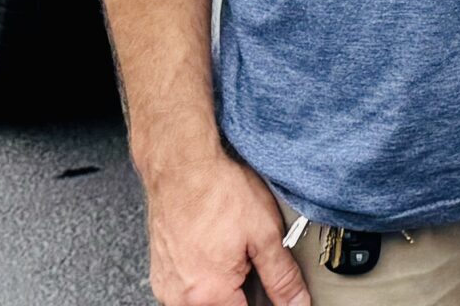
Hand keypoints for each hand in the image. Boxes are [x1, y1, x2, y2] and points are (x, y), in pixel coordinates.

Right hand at [143, 152, 309, 305]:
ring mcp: (167, 288)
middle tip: (254, 267)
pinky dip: (207, 281)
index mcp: (208, 295)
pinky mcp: (161, 275)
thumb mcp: (265, 234)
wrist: (181, 167)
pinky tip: (219, 254)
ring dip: (226, 290)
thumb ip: (282, 276)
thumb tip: (298, 303)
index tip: (277, 297)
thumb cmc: (218, 192)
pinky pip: (188, 291)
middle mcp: (181, 299)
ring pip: (206, 303)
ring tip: (237, 257)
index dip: (269, 305)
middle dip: (245, 296)